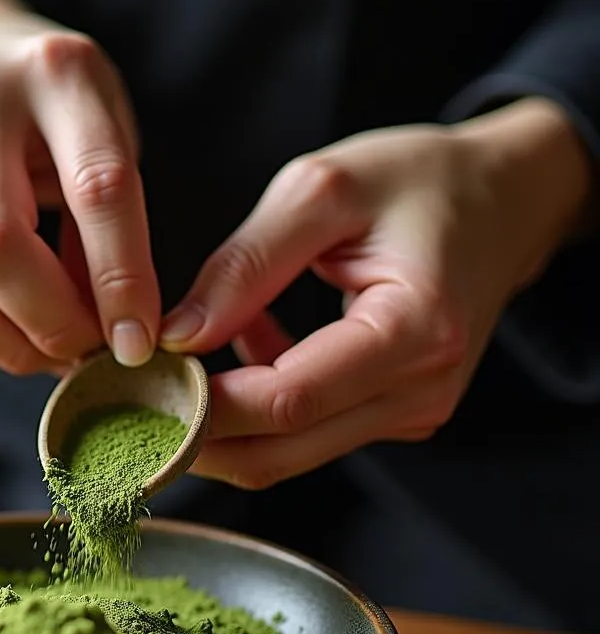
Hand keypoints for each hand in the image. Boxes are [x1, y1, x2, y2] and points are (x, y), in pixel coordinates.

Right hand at [0, 0, 158, 375]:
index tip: (138, 341)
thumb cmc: (64, 119)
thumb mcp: (113, 143)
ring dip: (4, 345)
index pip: (96, 188)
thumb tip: (118, 339)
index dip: (122, 280)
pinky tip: (5, 332)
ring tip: (47, 351)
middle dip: (51, 323)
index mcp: (56, 72)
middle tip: (87, 350)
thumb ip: (119, 228)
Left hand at [160, 98, 590, 488]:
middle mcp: (419, 392)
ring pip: (284, 454)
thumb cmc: (420, 180)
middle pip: (279, 451)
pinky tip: (236, 349)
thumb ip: (246, 265)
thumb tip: (177, 335)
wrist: (503, 199)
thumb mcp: (322, 190)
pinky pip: (303, 433)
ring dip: (218, 426)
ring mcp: (408, 413)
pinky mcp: (391, 414)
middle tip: (129, 395)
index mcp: (414, 331)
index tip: (136, 379)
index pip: (286, 400)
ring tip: (168, 369)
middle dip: (195, 433)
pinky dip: (252, 408)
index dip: (201, 403)